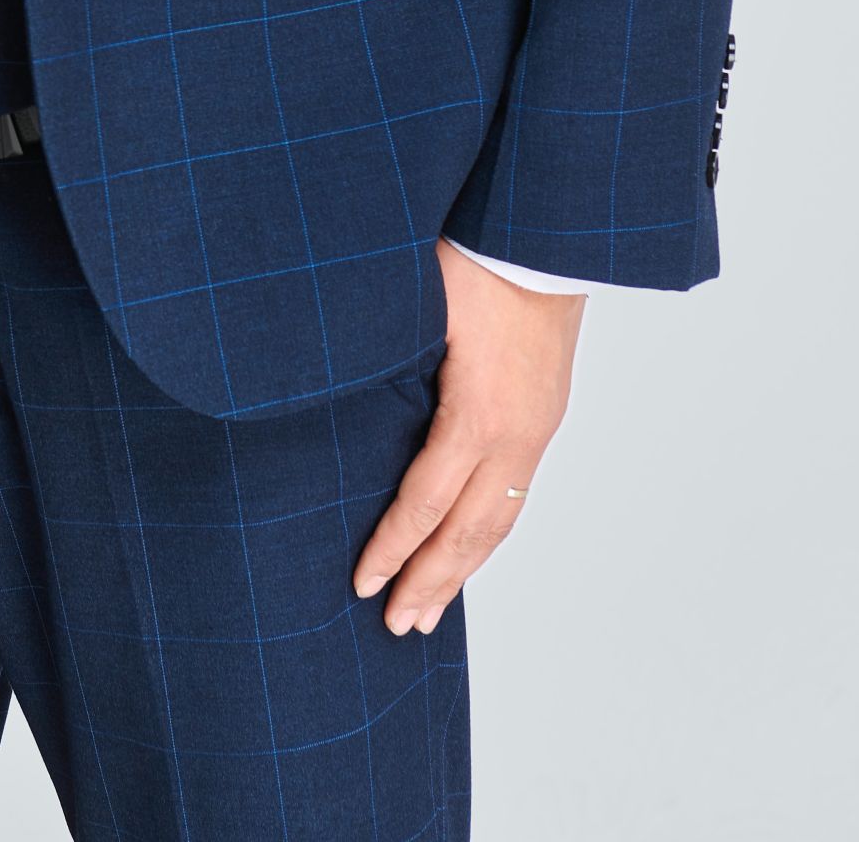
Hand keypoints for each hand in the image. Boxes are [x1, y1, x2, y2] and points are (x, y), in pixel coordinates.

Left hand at [352, 236, 583, 635]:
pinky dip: (489, 532)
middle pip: (469, 532)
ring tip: (432, 608)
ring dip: (463, 568)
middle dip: (429, 581)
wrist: (545, 231)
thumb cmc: (471, 255)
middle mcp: (515, 433)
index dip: (391, 549)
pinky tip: (469, 548)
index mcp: (476, 413)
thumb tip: (312, 385)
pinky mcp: (545, 416)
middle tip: (397, 627)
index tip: (361, 585)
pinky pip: (516, 492)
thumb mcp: (412, 303)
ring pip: (500, 520)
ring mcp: (536, 428)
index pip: (425, 503)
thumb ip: (377, 360)